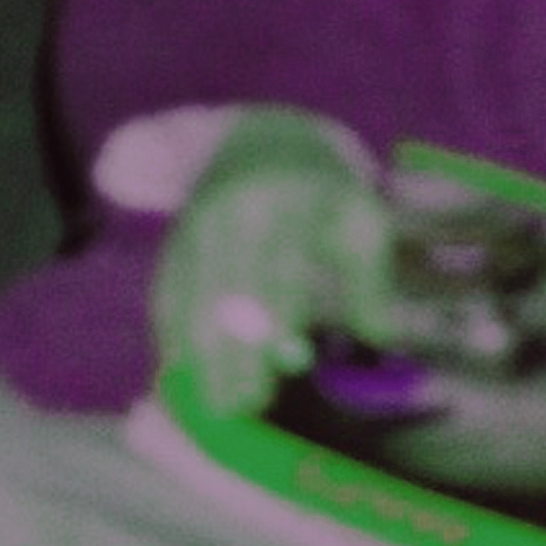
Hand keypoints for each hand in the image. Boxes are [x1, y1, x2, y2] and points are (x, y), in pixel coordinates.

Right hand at [151, 106, 399, 415]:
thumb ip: (371, 280)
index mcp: (288, 204)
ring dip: (196, 353)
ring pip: (190, 294)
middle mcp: (234, 211)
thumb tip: (378, 338)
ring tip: (210, 404)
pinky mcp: (176, 237)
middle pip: (227, 291)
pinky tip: (178, 371)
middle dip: (228, 353)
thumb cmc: (325, 195)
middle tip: (236, 407)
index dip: (271, 328)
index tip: (276, 377)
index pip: (277, 272)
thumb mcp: (362, 223)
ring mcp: (197, 223)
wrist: (266, 137)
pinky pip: (166, 287)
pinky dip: (170, 331)